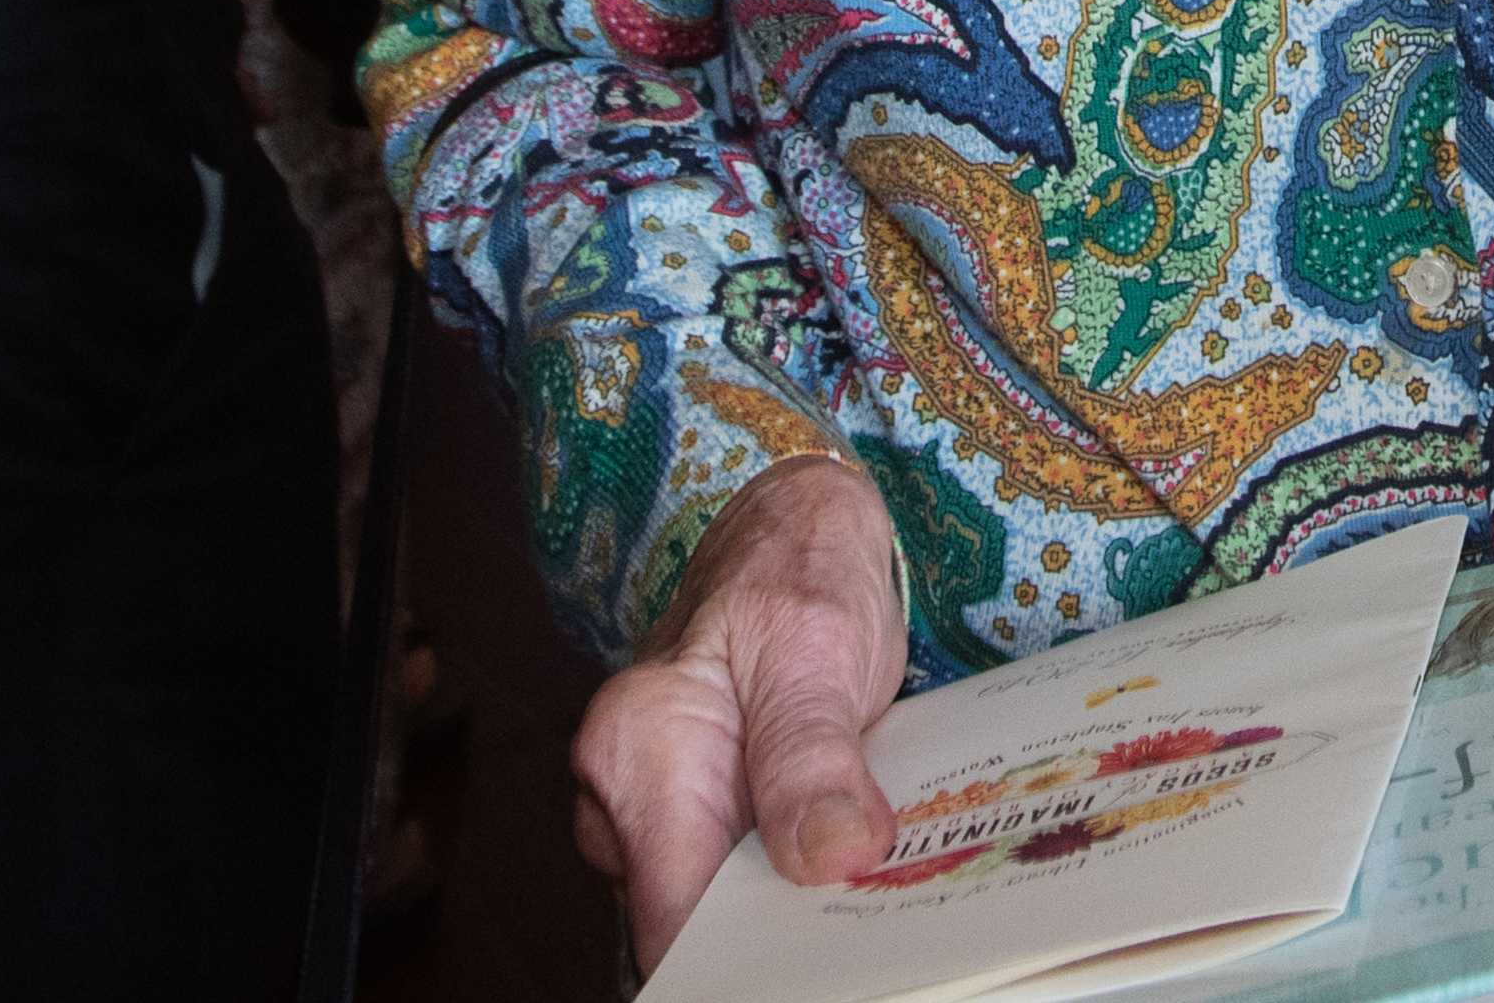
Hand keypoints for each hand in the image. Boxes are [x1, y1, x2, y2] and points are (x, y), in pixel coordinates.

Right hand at [571, 454, 906, 971]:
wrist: (787, 535)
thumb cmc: (796, 576)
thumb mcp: (816, 647)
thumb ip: (813, 758)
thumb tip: (829, 860)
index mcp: (640, 750)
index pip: (675, 917)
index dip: (748, 962)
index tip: (826, 968)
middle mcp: (621, 796)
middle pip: (692, 922)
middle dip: (777, 936)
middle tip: (871, 925)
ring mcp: (648, 815)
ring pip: (714, 904)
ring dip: (787, 906)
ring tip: (872, 884)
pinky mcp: (687, 821)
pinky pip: (731, 876)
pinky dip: (786, 877)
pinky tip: (846, 857)